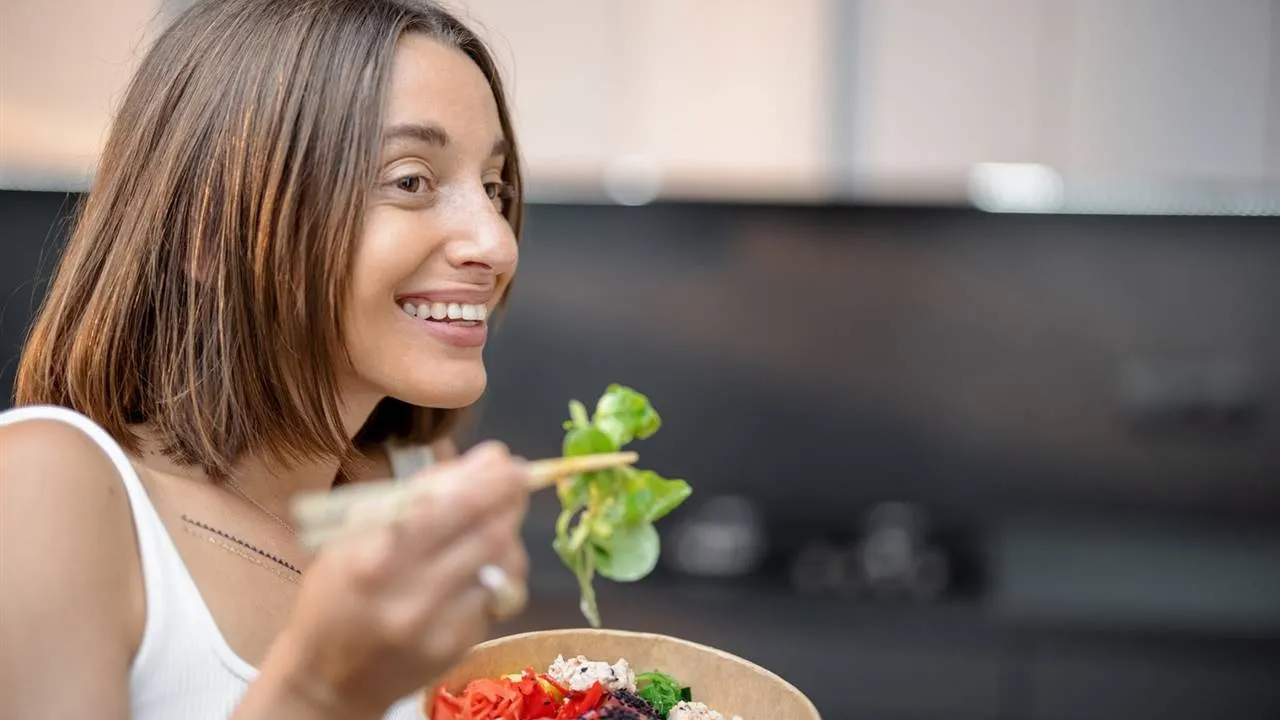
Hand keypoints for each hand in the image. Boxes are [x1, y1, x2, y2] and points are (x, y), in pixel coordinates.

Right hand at [262, 441, 530, 718]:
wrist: (327, 679)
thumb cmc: (336, 593)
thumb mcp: (354, 534)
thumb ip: (418, 494)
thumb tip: (487, 459)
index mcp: (375, 557)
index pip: (453, 506)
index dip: (491, 480)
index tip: (509, 460)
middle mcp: (410, 594)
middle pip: (489, 533)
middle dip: (509, 499)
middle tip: (516, 480)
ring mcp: (438, 626)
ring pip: (504, 565)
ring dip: (508, 534)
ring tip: (494, 523)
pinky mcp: (458, 647)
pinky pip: (497, 597)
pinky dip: (497, 574)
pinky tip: (477, 568)